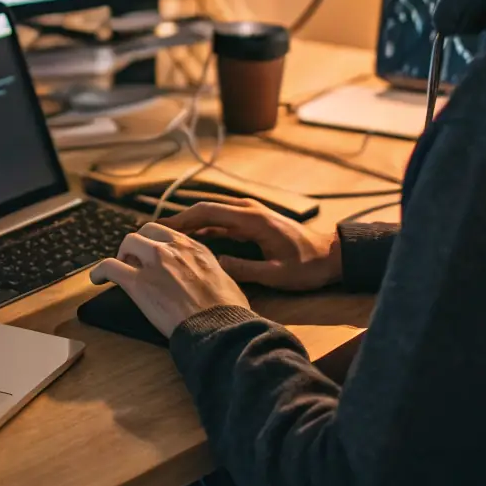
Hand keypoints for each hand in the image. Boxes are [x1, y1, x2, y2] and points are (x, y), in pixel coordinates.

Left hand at [90, 223, 249, 337]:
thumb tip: (213, 278)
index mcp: (195, 248)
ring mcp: (154, 263)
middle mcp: (173, 249)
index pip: (167, 233)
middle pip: (144, 232)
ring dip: (122, 255)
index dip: (156, 242)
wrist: (219, 329)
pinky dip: (99, 271)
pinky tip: (96, 279)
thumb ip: (214, 272)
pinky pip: (109, 267)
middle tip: (135, 261)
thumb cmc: (228, 313)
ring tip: (119, 270)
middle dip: (138, 245)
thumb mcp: (227, 282)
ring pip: (127, 244)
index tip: (152, 252)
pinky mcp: (138, 283)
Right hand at [160, 197, 340, 290]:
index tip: (160, 229)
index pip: (207, 212)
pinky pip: (219, 223)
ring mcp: (248, 215)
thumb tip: (215, 265)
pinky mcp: (250, 223)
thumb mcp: (278, 274)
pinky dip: (202, 230)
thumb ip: (247, 269)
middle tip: (154, 235)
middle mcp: (247, 211)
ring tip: (165, 240)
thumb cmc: (308, 265)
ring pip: (210, 216)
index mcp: (251, 219)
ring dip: (189, 226)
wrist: (331, 255)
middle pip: (204, 211)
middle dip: (178, 221)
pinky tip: (188, 243)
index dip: (181, 219)